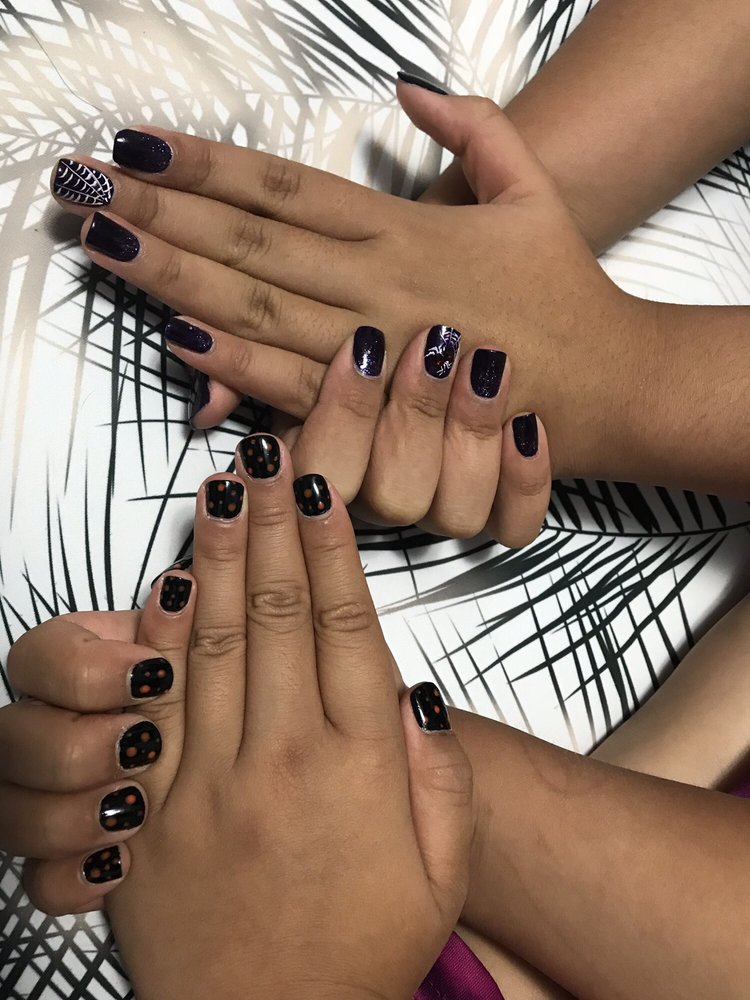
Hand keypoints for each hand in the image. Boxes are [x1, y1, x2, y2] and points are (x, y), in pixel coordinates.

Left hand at [4, 439, 473, 998]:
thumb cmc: (358, 954)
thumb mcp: (442, 876)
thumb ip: (445, 778)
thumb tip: (418, 691)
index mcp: (360, 768)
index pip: (345, 629)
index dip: (330, 549)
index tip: (320, 493)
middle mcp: (285, 760)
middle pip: (276, 616)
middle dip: (269, 526)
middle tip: (262, 460)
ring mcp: (211, 784)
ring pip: (214, 645)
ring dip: (216, 559)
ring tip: (217, 494)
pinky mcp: (154, 814)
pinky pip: (154, 712)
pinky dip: (157, 643)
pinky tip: (163, 588)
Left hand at [51, 88, 645, 481]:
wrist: (608, 387)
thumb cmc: (565, 292)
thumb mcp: (534, 190)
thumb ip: (477, 128)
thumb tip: (407, 87)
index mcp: (407, 229)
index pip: (288, 187)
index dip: (209, 166)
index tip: (140, 146)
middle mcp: (380, 284)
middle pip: (254, 243)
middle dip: (165, 215)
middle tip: (88, 190)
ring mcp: (375, 349)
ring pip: (260, 308)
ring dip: (178, 279)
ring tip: (109, 249)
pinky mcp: (382, 410)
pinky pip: (297, 385)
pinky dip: (234, 364)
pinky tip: (176, 341)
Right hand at [177, 324, 550, 544]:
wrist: (508, 345)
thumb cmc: (394, 343)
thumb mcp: (323, 346)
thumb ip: (255, 375)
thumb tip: (208, 404)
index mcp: (346, 460)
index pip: (326, 460)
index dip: (339, 412)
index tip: (362, 346)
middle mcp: (397, 488)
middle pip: (393, 493)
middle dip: (409, 421)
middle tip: (433, 341)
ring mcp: (455, 500)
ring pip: (457, 509)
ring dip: (470, 437)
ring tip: (486, 362)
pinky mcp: (509, 505)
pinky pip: (518, 523)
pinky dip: (526, 479)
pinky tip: (529, 423)